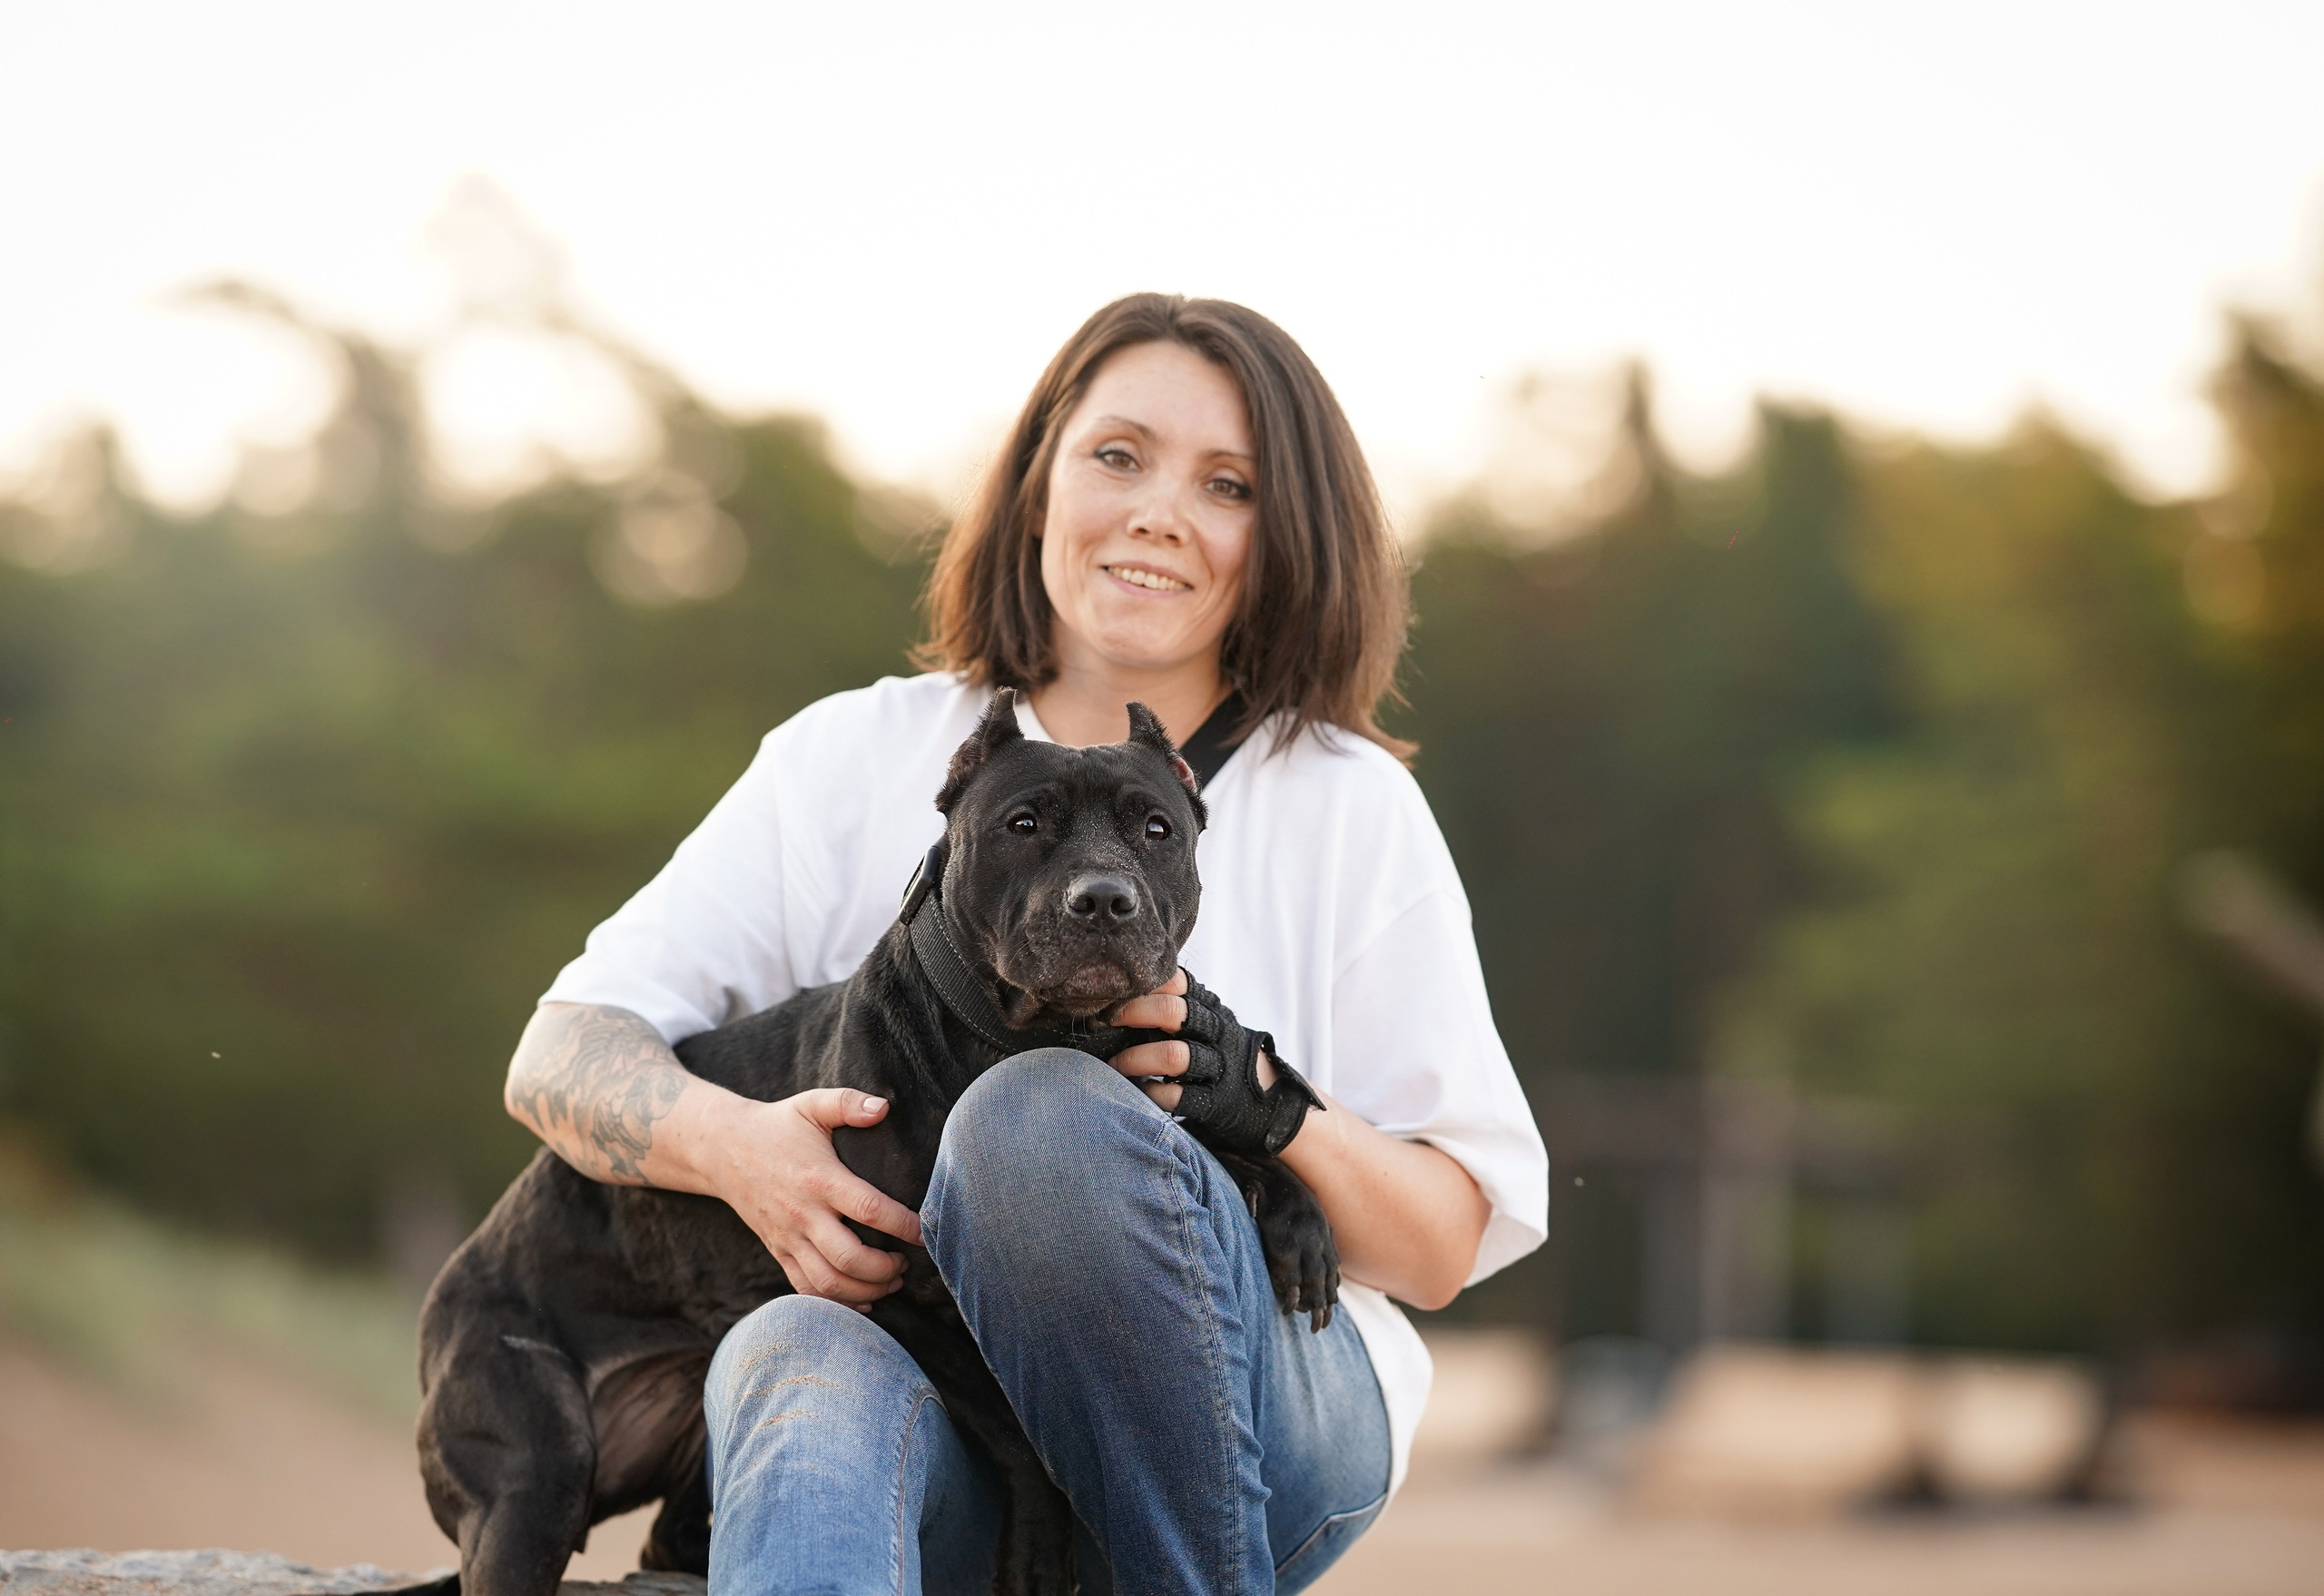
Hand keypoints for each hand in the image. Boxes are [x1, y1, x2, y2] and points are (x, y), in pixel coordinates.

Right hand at [700, 1088, 924, 1308]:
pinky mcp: (778, 1251)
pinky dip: (836, 1302)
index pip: (869, 1210)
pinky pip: (806, 1289)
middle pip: (849, 1258)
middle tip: (907, 1262)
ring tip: (891, 1280)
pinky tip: (862, 1297)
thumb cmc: (777, 1126)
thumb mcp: (811, 1105)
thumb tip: (885, 1108)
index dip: (903, 1225)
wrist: (722, 1149)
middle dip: (886, 1269)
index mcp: (820, 1179)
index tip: (924, 1232)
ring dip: (866, 1290)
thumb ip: (849, 1103)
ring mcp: (788, 1238)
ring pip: (828, 1283)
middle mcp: (804, 1215)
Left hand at [1107, 969, 1320, 1154]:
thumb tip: (1114, 997)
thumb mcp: (1206, 1021)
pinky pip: (1181, 1097)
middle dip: (1134, 1014)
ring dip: (1137, 1059)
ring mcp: (1218, 1067)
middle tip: (1106, 1023)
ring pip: (1175, 1056)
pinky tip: (1141, 1092)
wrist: (1267, 1099)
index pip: (1178, 981)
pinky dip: (1155, 1095)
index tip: (1115, 992)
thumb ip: (1173, 1006)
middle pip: (1173, 1011)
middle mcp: (1216, 1032)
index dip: (1145, 984)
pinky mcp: (1217, 1101)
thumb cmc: (1218, 1053)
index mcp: (1209, 1007)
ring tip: (1114, 1065)